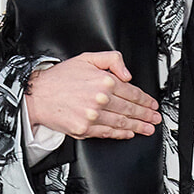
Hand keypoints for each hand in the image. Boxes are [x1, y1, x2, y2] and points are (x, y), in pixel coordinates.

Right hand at [25, 50, 160, 140]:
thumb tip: (128, 74)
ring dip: (138, 126)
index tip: (152, 104)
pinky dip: (121, 134)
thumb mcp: (87, 58)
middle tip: (155, 118)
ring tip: (148, 128)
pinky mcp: (85, 129)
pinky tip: (129, 133)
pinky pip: (108, 133)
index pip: (132, 92)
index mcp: (104, 81)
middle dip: (146, 115)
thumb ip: (112, 60)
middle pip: (130, 109)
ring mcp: (93, 116)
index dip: (146, 100)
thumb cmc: (61, 78)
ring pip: (122, 123)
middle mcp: (100, 100)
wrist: (38, 94)